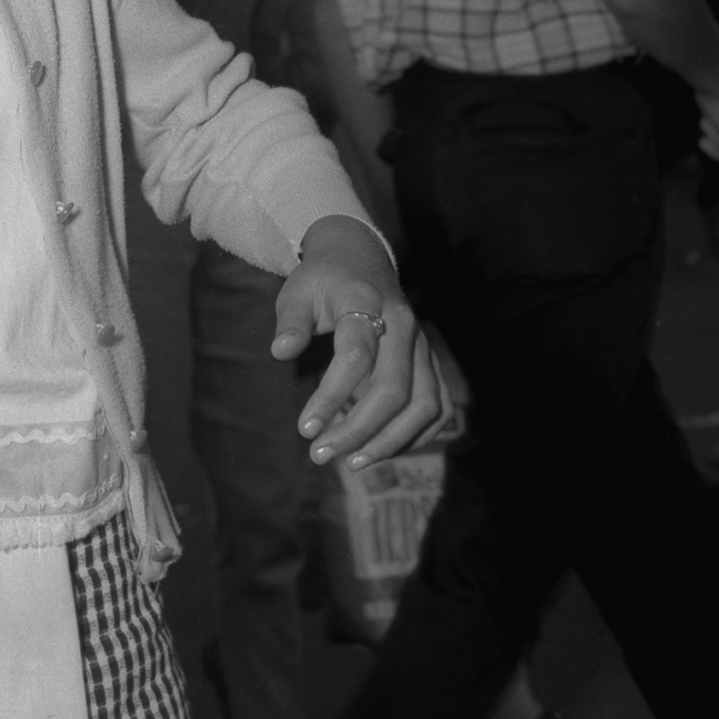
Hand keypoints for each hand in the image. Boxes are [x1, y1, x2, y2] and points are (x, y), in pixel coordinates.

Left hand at [273, 216, 453, 471]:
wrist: (361, 256)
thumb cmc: (323, 279)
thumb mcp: (297, 290)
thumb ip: (291, 321)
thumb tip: (280, 352)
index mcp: (366, 303)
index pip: (356, 356)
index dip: (331, 396)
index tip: (304, 429)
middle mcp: (403, 325)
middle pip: (393, 389)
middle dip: (358, 430)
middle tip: (320, 454)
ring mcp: (423, 345)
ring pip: (424, 403)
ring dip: (390, 440)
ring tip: (352, 462)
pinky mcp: (431, 361)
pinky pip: (439, 407)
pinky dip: (417, 435)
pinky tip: (384, 450)